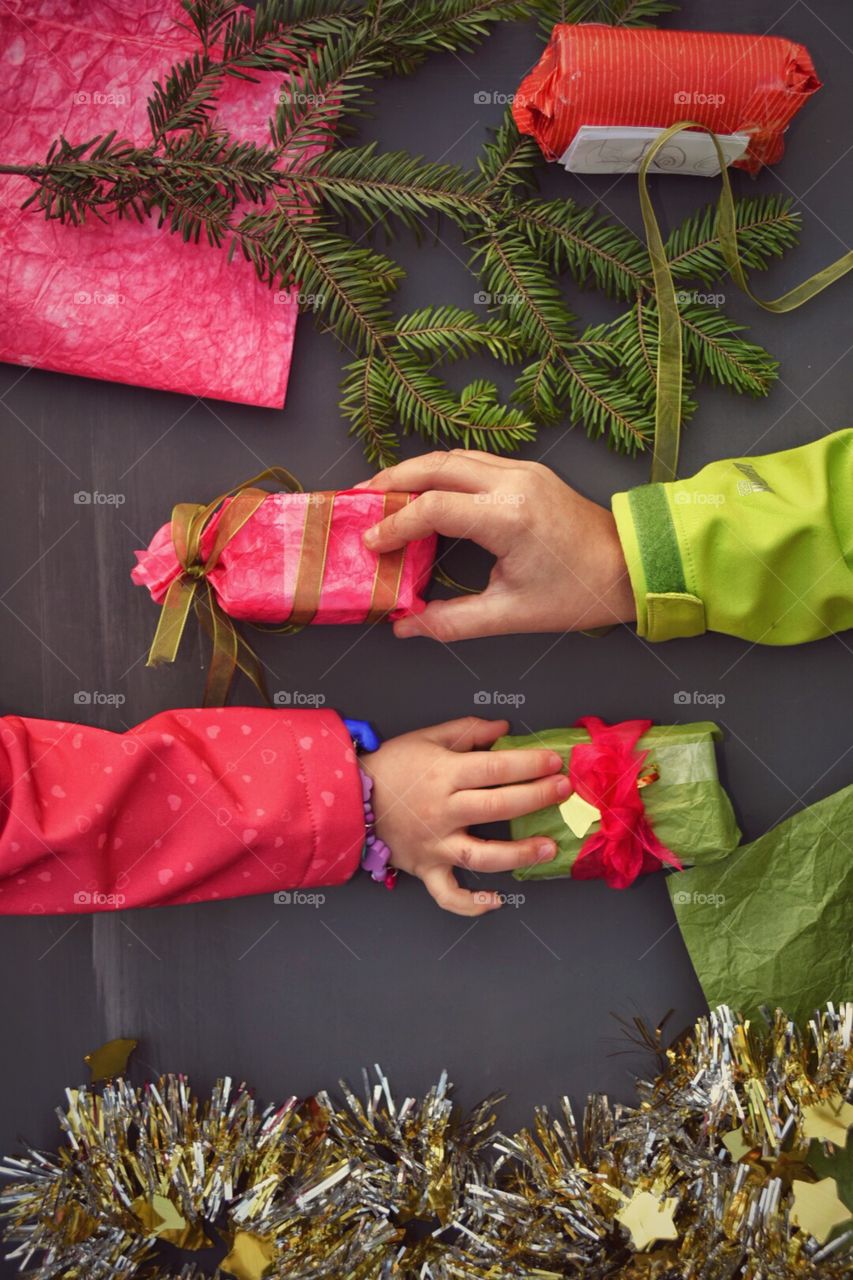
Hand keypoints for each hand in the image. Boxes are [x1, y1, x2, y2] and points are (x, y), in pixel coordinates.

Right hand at [358, 450, 634, 640]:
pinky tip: (422, 489)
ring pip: (453, 457)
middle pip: (435, 466)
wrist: (631, 567)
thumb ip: (452, 621)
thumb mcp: (511, 615)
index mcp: (508, 518)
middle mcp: (513, 483)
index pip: (433, 508)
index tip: (370, 543)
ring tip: (381, 492)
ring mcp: (523, 471)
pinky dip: (440, 471)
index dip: (395, 524)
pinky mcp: (529, 471)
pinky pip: (472, 461)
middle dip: (391, 481)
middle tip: (359, 500)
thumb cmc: (577, 594)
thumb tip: (406, 627)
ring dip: (414, 471)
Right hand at [361, 716, 567, 915]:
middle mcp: (442, 811)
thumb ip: (467, 732)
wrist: (349, 798)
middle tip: (563, 791)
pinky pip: (449, 894)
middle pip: (496, 807)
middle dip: (536, 798)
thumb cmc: (391, 766)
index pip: (494, 768)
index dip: (528, 765)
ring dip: (519, 854)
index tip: (554, 762)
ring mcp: (435, 844)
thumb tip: (504, 728)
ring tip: (549, 848)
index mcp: (443, 775)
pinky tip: (496, 901)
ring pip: (482, 855)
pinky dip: (472, 903)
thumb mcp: (426, 738)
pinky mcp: (426, 868)